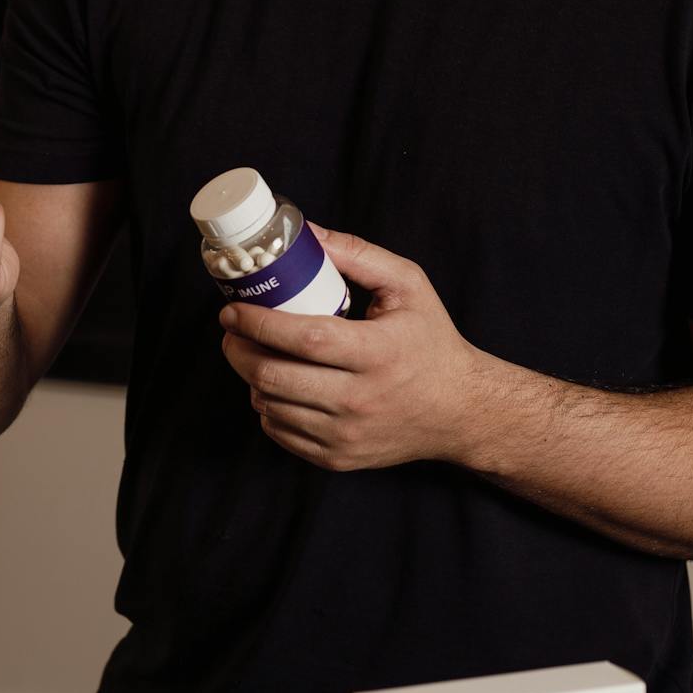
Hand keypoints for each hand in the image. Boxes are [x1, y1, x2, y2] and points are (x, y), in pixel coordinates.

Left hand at [219, 222, 482, 470]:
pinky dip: (268, 406)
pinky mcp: (337, 458)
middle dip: (238, 349)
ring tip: (255, 354)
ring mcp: (346, 435)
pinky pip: (280, 432)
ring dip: (251, 376)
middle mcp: (360, 399)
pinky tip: (278, 386)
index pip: (303, 337)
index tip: (233, 310)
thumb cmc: (431, 342)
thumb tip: (307, 234)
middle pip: (274, 377)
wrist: (459, 411)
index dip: (258, 322)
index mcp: (378, 353)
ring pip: (270, 405)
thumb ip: (357, 255)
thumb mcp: (408, 286)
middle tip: (233, 331)